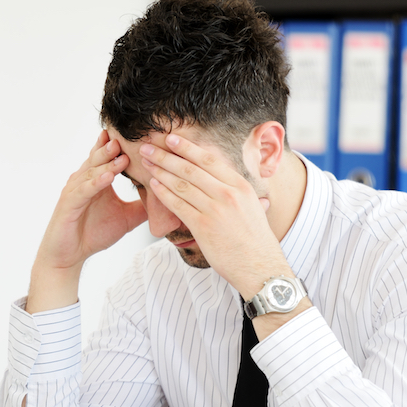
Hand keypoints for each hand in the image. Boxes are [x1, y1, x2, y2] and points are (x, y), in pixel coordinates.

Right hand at [27, 130, 146, 312]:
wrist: (70, 256)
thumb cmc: (93, 234)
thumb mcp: (126, 218)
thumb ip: (143, 206)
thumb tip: (167, 200)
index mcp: (98, 180)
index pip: (111, 158)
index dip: (124, 148)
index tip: (144, 137)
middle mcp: (84, 180)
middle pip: (99, 158)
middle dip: (114, 146)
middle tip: (130, 135)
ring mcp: (75, 190)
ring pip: (91, 170)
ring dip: (106, 161)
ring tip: (120, 153)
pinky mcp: (69, 204)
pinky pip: (83, 190)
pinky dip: (95, 182)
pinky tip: (107, 177)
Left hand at [142, 132, 290, 298]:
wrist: (260, 268)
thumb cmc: (255, 241)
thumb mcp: (253, 207)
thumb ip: (238, 192)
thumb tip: (226, 181)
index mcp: (240, 186)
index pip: (209, 160)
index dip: (187, 148)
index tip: (171, 139)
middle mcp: (228, 194)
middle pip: (190, 169)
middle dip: (166, 156)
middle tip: (149, 147)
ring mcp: (215, 210)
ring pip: (181, 184)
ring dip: (160, 171)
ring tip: (146, 162)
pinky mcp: (203, 227)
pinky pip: (178, 205)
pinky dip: (164, 193)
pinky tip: (153, 185)